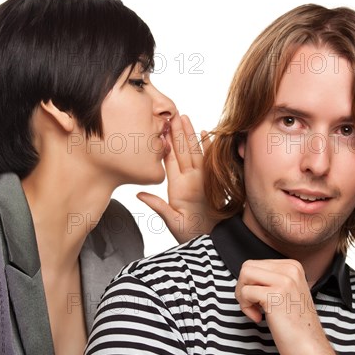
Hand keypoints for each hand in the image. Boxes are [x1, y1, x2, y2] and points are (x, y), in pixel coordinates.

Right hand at [137, 114, 217, 243]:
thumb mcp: (172, 223)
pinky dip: (208, 145)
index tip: (162, 127)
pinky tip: (206, 131)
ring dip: (190, 134)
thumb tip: (139, 193)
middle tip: (174, 114)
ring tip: (185, 117)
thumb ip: (157, 206)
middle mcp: (192, 180)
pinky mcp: (212, 181)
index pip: (171, 160)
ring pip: (196, 151)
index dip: (166, 143)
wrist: (214, 240)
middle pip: (184, 151)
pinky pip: (210, 159)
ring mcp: (203, 179)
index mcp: (179, 188)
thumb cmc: (190, 233)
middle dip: (178, 131)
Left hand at [236, 259, 343, 354]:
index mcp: (292, 266)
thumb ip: (271, 279)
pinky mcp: (275, 295)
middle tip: (253, 305)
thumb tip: (247, 276)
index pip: (256, 263)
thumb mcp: (287, 291)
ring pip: (244, 275)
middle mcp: (290, 269)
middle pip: (247, 267)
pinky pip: (245, 292)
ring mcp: (284, 281)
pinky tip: (259, 318)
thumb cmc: (296, 324)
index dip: (251, 283)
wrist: (310, 347)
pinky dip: (246, 307)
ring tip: (255, 310)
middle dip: (243, 287)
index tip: (260, 299)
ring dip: (243, 295)